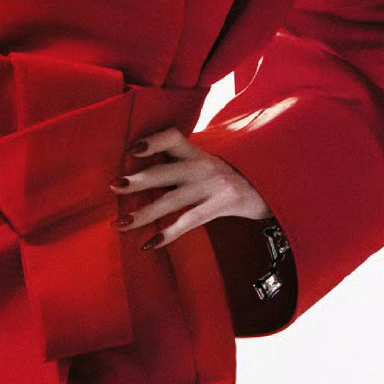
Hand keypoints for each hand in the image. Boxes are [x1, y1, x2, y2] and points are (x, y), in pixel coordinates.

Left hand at [112, 126, 269, 248]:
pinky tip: (149, 245)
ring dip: (144, 214)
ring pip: (172, 200)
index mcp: (197, 152)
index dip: (151, 142)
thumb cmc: (231, 175)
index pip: (172, 138)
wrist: (270, 186)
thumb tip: (144, 173)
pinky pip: (189, 222)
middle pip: (165, 171)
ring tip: (120, 224)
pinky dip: (168, 235)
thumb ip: (181, 163)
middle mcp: (202, 166)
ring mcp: (211, 187)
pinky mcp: (220, 206)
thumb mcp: (207, 163)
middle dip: (138, 180)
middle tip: (113, 186)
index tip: (130, 150)